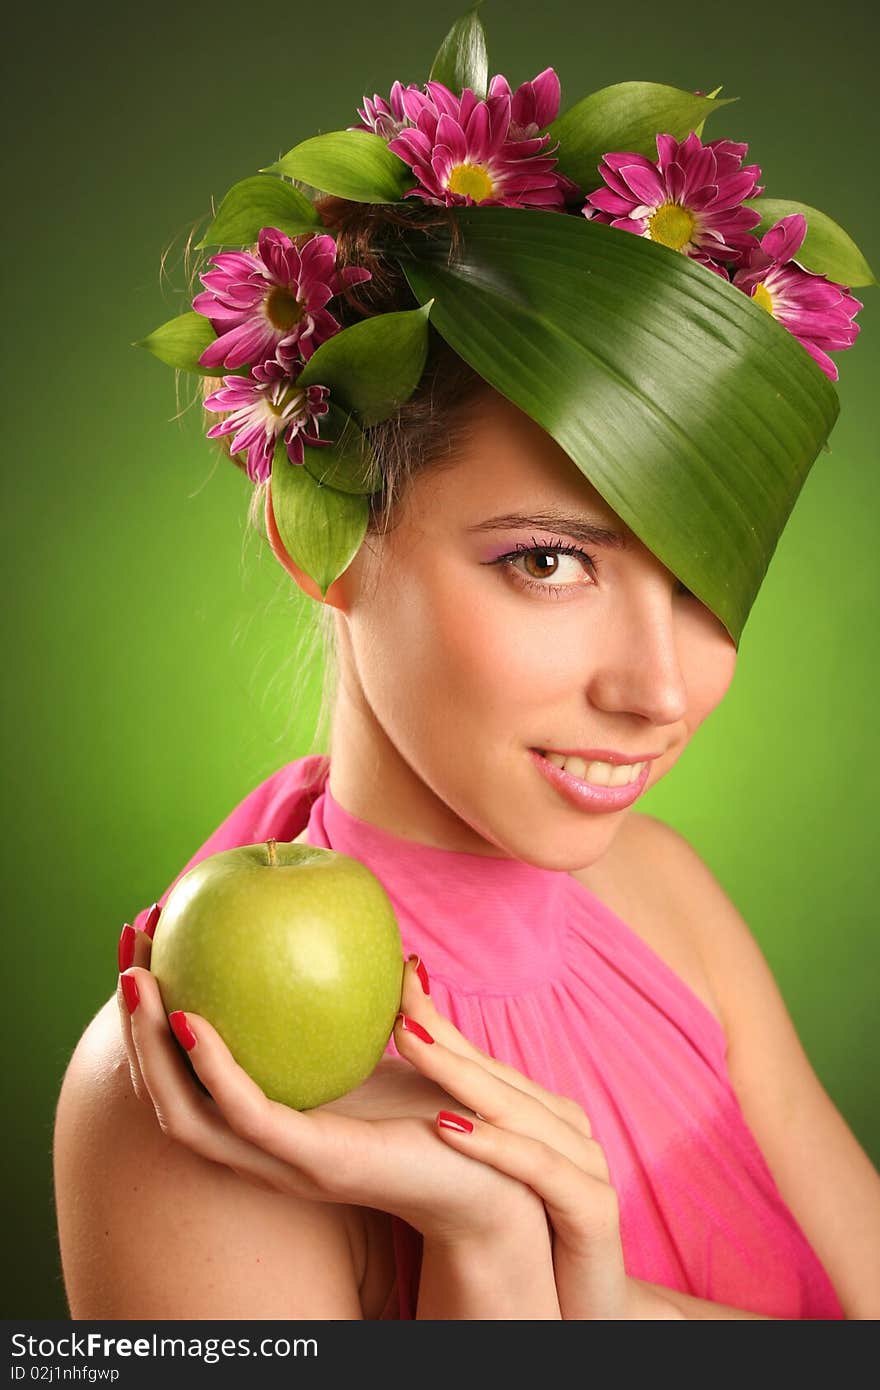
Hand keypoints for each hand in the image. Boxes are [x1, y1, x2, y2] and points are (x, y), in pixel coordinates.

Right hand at [115, 915, 548, 1252]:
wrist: (504, 1175)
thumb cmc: (458, 1118)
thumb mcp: (419, 1058)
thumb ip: (406, 1011)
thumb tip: (403, 957)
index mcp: (278, 1122)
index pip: (192, 1077)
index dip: (158, 1020)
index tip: (150, 948)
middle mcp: (267, 1147)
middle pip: (168, 1095)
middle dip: (134, 1028)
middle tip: (127, 952)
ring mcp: (287, 1160)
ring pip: (186, 1114)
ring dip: (152, 1049)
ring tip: (138, 981)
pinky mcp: (319, 1161)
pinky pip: (248, 1117)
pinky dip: (214, 1071)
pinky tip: (194, 1021)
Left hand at [386, 972, 638, 1319]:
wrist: (580, 1319)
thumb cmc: (528, 1247)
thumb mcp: (483, 1184)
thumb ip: (451, 1130)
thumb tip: (388, 1090)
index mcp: (538, 1115)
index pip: (481, 1058)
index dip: (439, 1019)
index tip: (399, 975)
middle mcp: (565, 1128)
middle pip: (496, 1074)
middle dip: (442, 1036)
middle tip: (393, 1003)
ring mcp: (585, 1165)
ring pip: (517, 1109)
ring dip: (460, 1075)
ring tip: (407, 1043)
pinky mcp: (594, 1211)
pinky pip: (541, 1168)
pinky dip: (496, 1145)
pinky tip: (448, 1126)